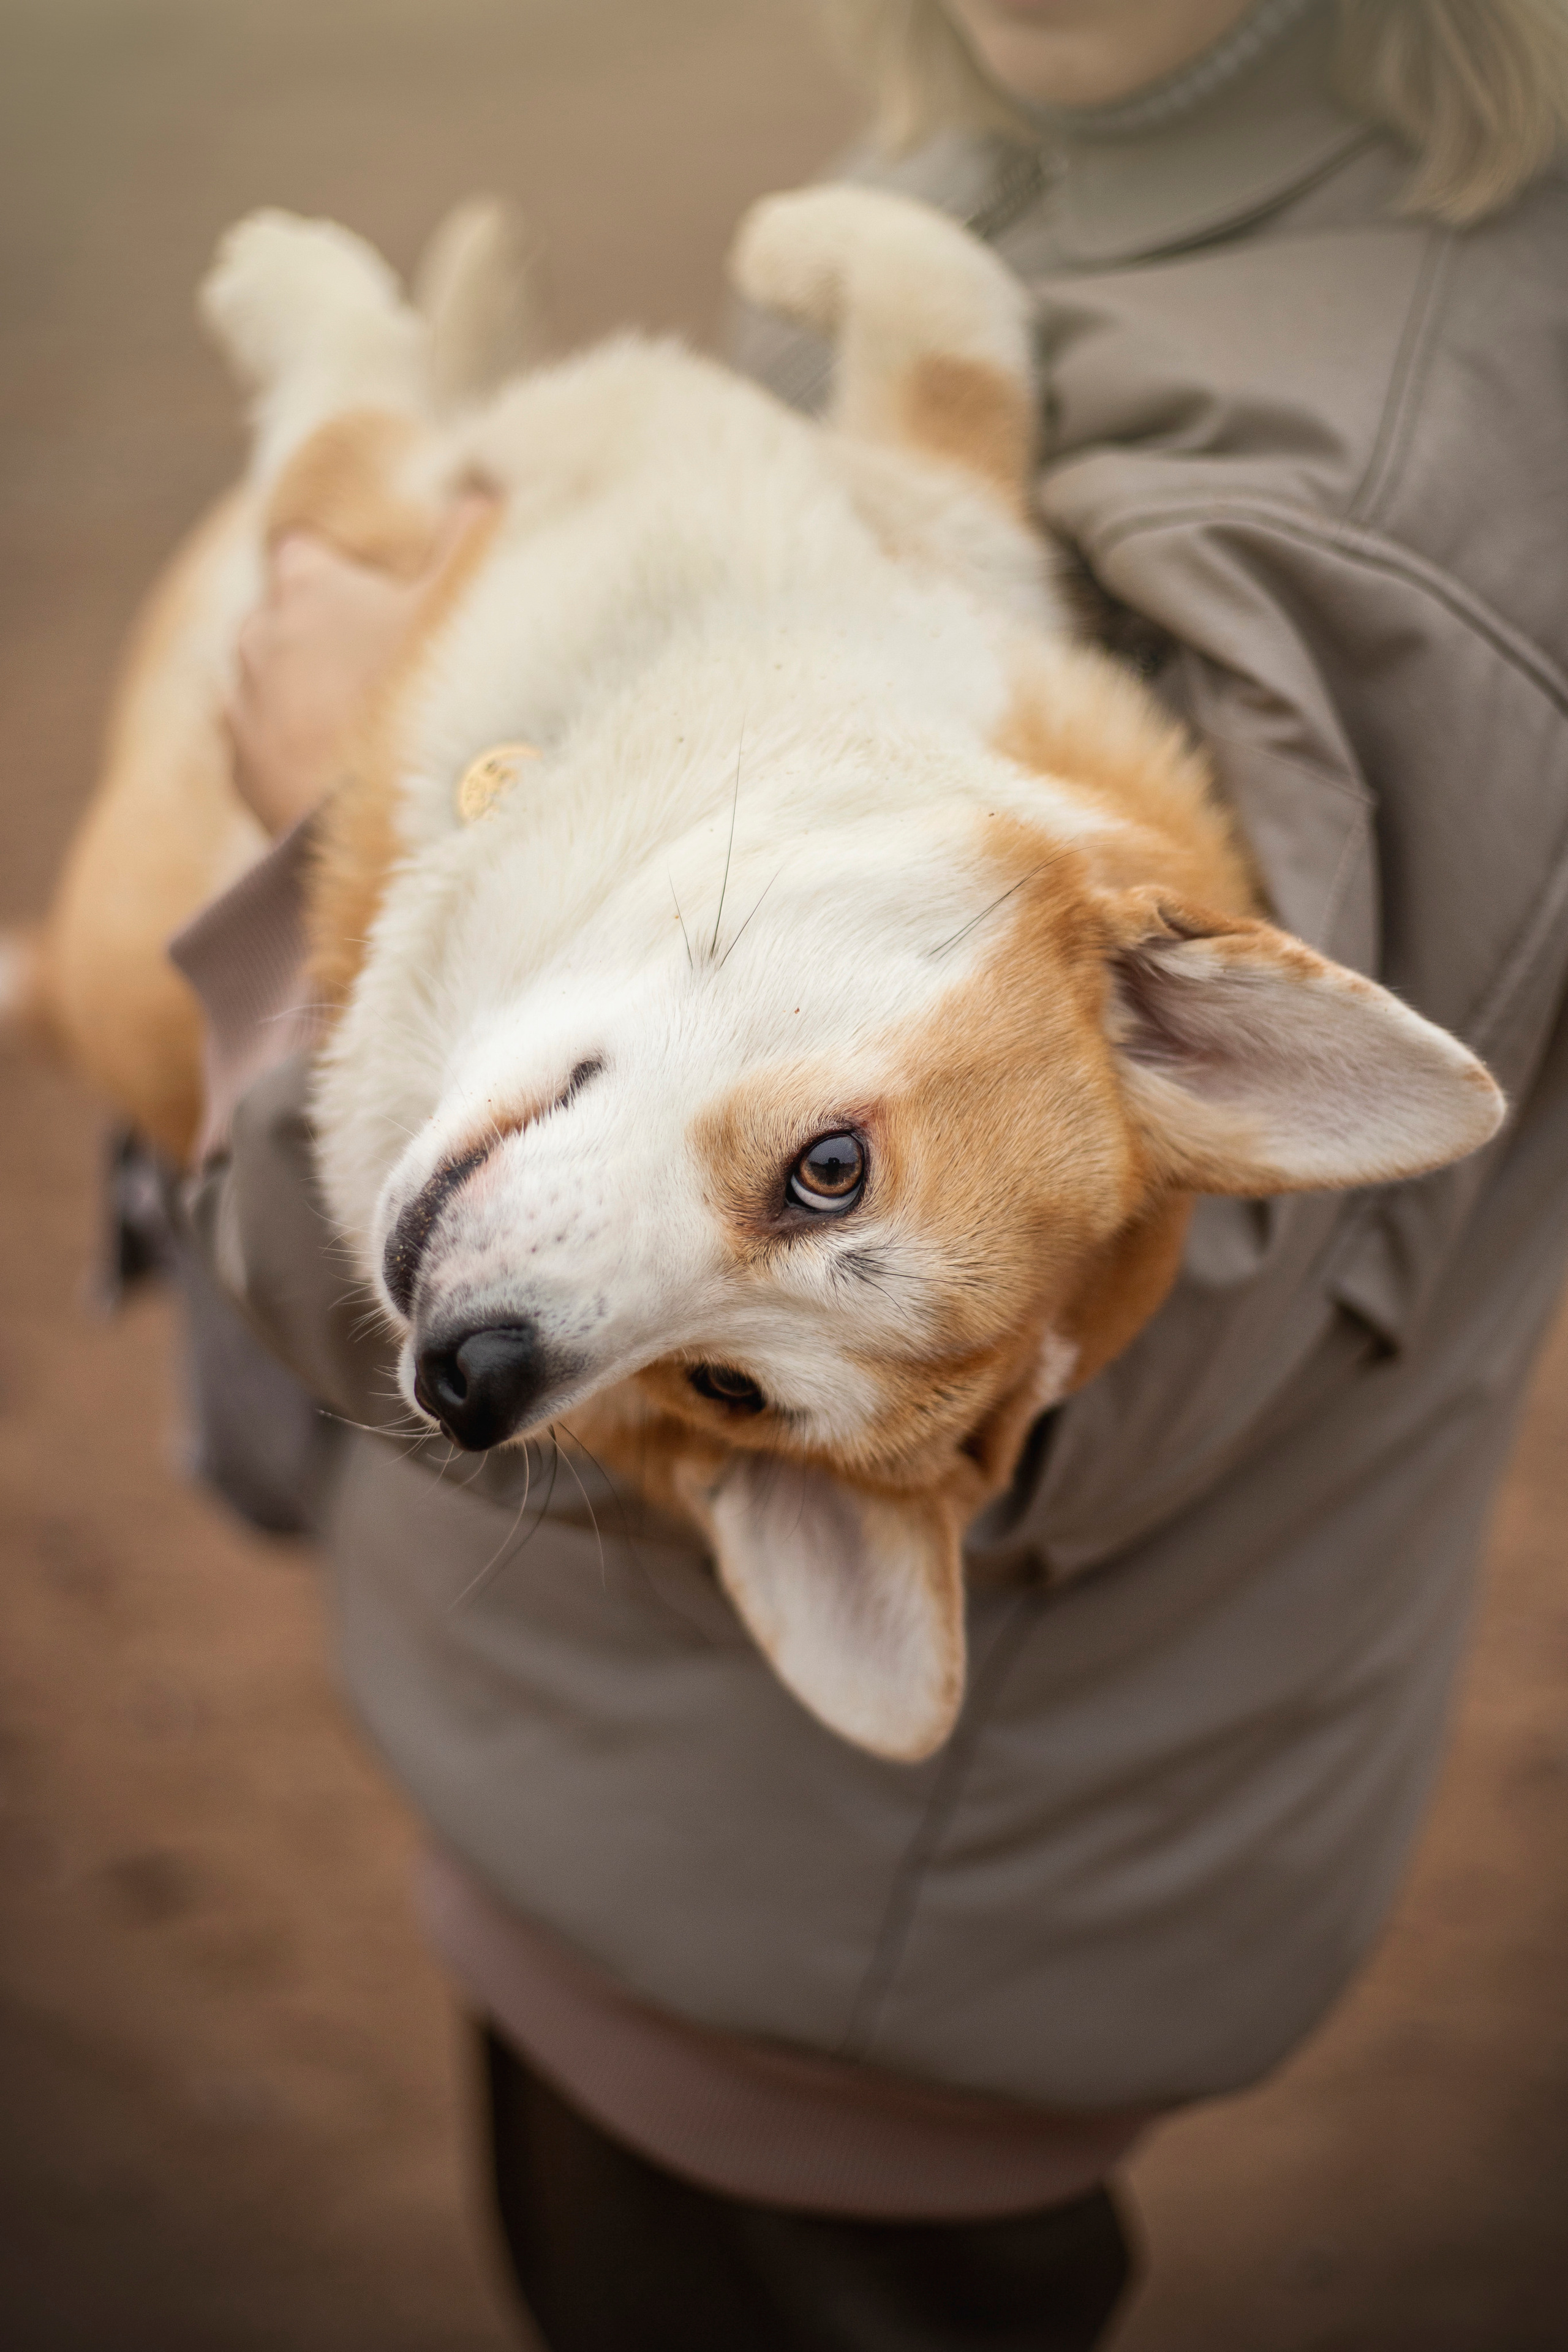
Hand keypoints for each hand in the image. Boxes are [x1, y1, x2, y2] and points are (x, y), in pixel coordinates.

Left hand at [227, 496, 494, 836]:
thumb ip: (468, 541)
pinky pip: (260, 748)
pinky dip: (288, 753)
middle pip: (282, 618)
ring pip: (266, 683)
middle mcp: (259, 637)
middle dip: (316, 634)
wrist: (384, 817)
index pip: (302, 552)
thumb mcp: (458, 607)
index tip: (367, 589)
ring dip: (300, 693)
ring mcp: (243, 705)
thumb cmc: (424, 698)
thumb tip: (487, 486)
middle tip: (375, 664)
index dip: (335, 569)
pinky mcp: (241, 770)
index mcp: (307, 588)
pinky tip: (335, 773)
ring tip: (358, 724)